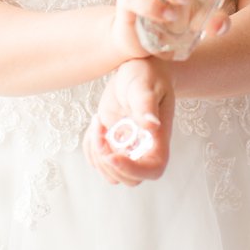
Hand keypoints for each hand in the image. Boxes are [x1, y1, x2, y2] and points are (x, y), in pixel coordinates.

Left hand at [86, 57, 175, 186]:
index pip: (152, 170)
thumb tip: (152, 126)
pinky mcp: (112, 146)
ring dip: (97, 153)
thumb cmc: (146, 74)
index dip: (132, 170)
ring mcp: (128, 150)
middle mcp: (145, 150)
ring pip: (110, 174)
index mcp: (159, 139)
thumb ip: (146, 106)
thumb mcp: (144, 85)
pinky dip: (89, 147)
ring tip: (98, 122)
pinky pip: (96, 161)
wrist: (135, 69)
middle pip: (129, 179)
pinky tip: (96, 124)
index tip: (111, 156)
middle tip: (101, 131)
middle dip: (108, 161)